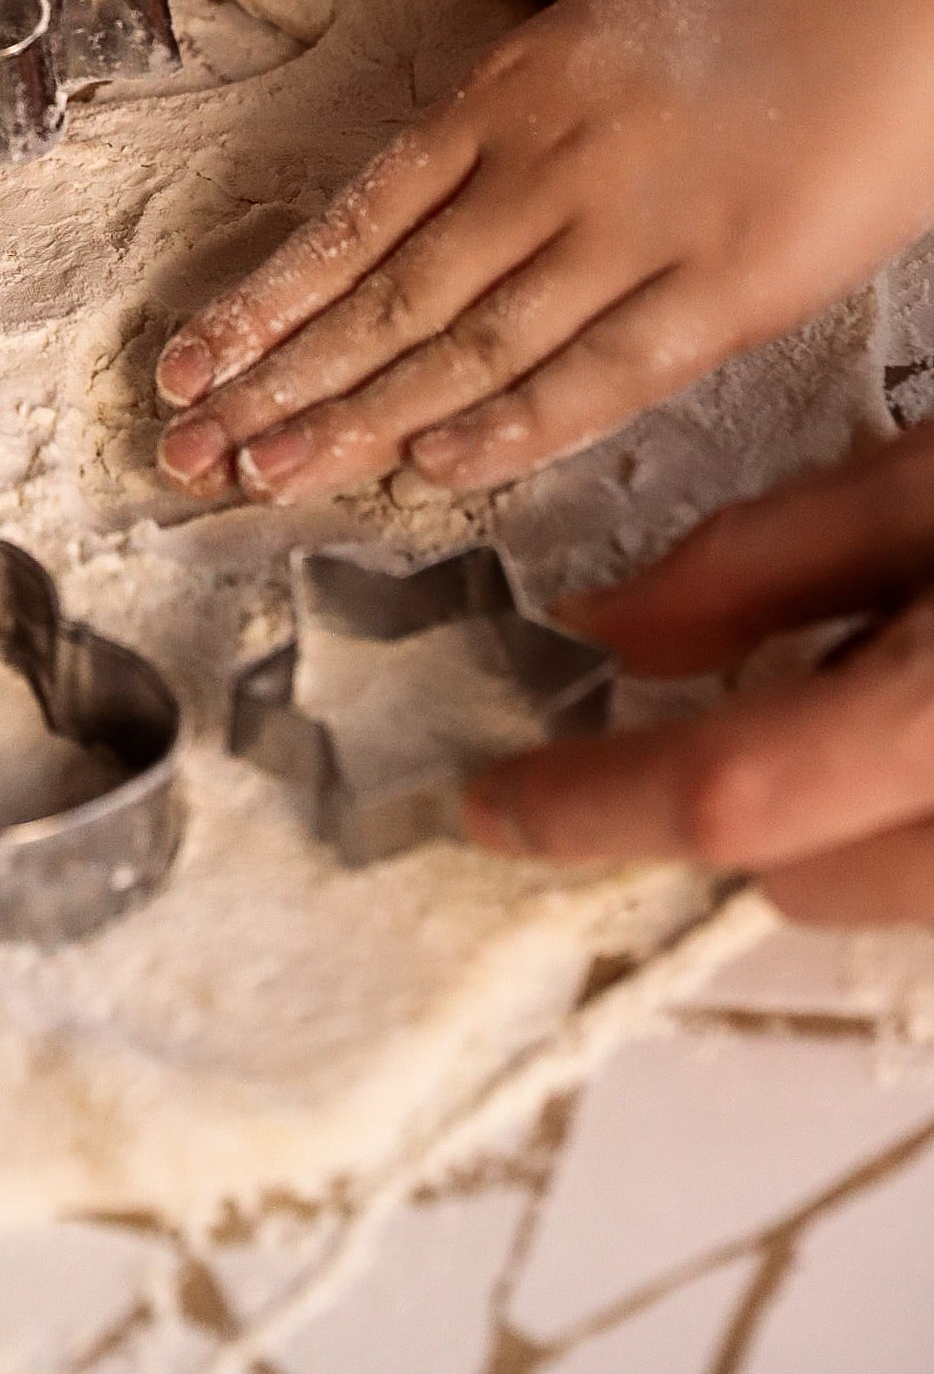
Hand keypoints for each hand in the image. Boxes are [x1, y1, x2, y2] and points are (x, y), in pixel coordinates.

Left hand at [152, 0, 933, 500]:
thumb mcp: (608, 22)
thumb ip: (532, 113)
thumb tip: (461, 193)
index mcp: (512, 88)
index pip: (354, 218)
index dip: (267, 299)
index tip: (190, 356)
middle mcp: (549, 161)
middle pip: (386, 295)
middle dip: (279, 379)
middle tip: (187, 448)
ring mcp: (635, 227)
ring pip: (464, 343)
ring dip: (358, 416)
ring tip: (265, 471)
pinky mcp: (728, 286)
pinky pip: (598, 373)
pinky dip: (510, 425)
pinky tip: (430, 463)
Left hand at [462, 424, 933, 921]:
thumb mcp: (927, 488)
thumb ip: (757, 564)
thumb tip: (607, 626)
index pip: (729, 789)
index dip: (593, 800)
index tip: (493, 801)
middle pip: (803, 873)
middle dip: (752, 796)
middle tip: (786, 671)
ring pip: (876, 893)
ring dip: (848, 812)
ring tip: (904, 674)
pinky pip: (929, 875)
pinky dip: (905, 812)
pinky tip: (933, 707)